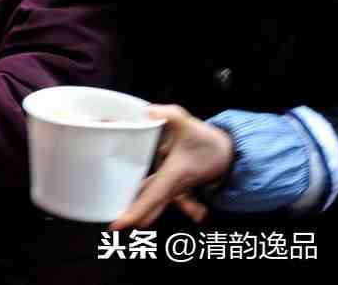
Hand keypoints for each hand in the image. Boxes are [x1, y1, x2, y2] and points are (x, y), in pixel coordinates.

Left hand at [109, 105, 234, 229]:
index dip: (134, 213)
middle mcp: (171, 187)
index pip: (151, 199)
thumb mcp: (189, 123)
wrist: (229, 152)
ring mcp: (171, 188)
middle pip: (148, 209)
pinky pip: (153, 195)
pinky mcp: (170, 184)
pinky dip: (140, 198)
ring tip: (111, 210)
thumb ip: (169, 114)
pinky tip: (123, 193)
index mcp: (173, 176)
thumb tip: (148, 111)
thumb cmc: (209, 142)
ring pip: (150, 204)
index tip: (116, 225)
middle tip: (109, 224)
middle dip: (130, 218)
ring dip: (134, 209)